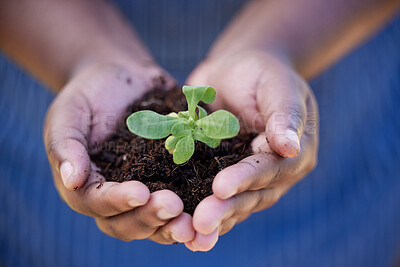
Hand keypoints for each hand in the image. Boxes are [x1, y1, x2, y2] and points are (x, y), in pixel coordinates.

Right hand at [44, 62, 194, 243]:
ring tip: (194, 220)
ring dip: (174, 223)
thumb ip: (66, 146)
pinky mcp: (171, 177)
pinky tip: (214, 202)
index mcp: (88, 186)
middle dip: (151, 218)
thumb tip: (71, 180)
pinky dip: (196, 205)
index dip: (118, 202)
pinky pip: (184, 196)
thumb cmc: (88, 94)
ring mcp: (147, 188)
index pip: (99, 204)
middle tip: (174, 207)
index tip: (140, 192)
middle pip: (130, 222)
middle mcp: (117, 196)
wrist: (121, 77)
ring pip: (158, 219)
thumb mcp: (68, 114)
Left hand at [185, 51, 318, 250]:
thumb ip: (284, 115)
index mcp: (293, 152)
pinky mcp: (222, 176)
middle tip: (200, 224)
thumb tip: (291, 147)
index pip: (269, 169)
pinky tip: (181, 229)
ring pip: (233, 205)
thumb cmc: (262, 72)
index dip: (245, 179)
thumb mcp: (277, 85)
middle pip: (251, 196)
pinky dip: (198, 211)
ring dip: (212, 220)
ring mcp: (247, 178)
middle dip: (225, 209)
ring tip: (190, 237)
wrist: (238, 72)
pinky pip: (212, 197)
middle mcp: (273, 173)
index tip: (220, 188)